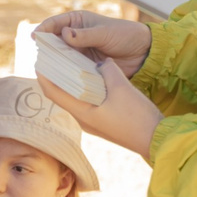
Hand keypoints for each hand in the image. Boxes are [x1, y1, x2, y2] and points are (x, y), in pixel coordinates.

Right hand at [37, 10, 152, 77]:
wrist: (143, 53)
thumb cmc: (125, 35)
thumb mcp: (105, 33)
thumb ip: (85, 35)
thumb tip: (65, 34)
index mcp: (77, 22)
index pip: (54, 24)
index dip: (43, 30)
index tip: (35, 37)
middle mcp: (74, 37)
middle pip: (53, 43)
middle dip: (46, 50)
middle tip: (40, 58)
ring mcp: (79, 53)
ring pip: (60, 59)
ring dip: (55, 64)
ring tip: (47, 71)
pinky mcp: (84, 67)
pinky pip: (71, 71)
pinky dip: (66, 75)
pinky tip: (61, 80)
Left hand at [39, 58, 162, 160]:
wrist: (156, 139)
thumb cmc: (137, 117)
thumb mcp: (122, 87)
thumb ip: (107, 70)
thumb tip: (101, 62)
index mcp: (82, 113)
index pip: (53, 92)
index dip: (44, 75)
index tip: (40, 59)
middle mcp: (83, 119)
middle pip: (62, 95)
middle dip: (56, 76)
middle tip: (56, 57)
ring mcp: (92, 122)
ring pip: (75, 98)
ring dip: (71, 82)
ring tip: (71, 62)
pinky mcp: (103, 121)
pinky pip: (87, 102)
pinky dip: (85, 88)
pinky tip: (92, 76)